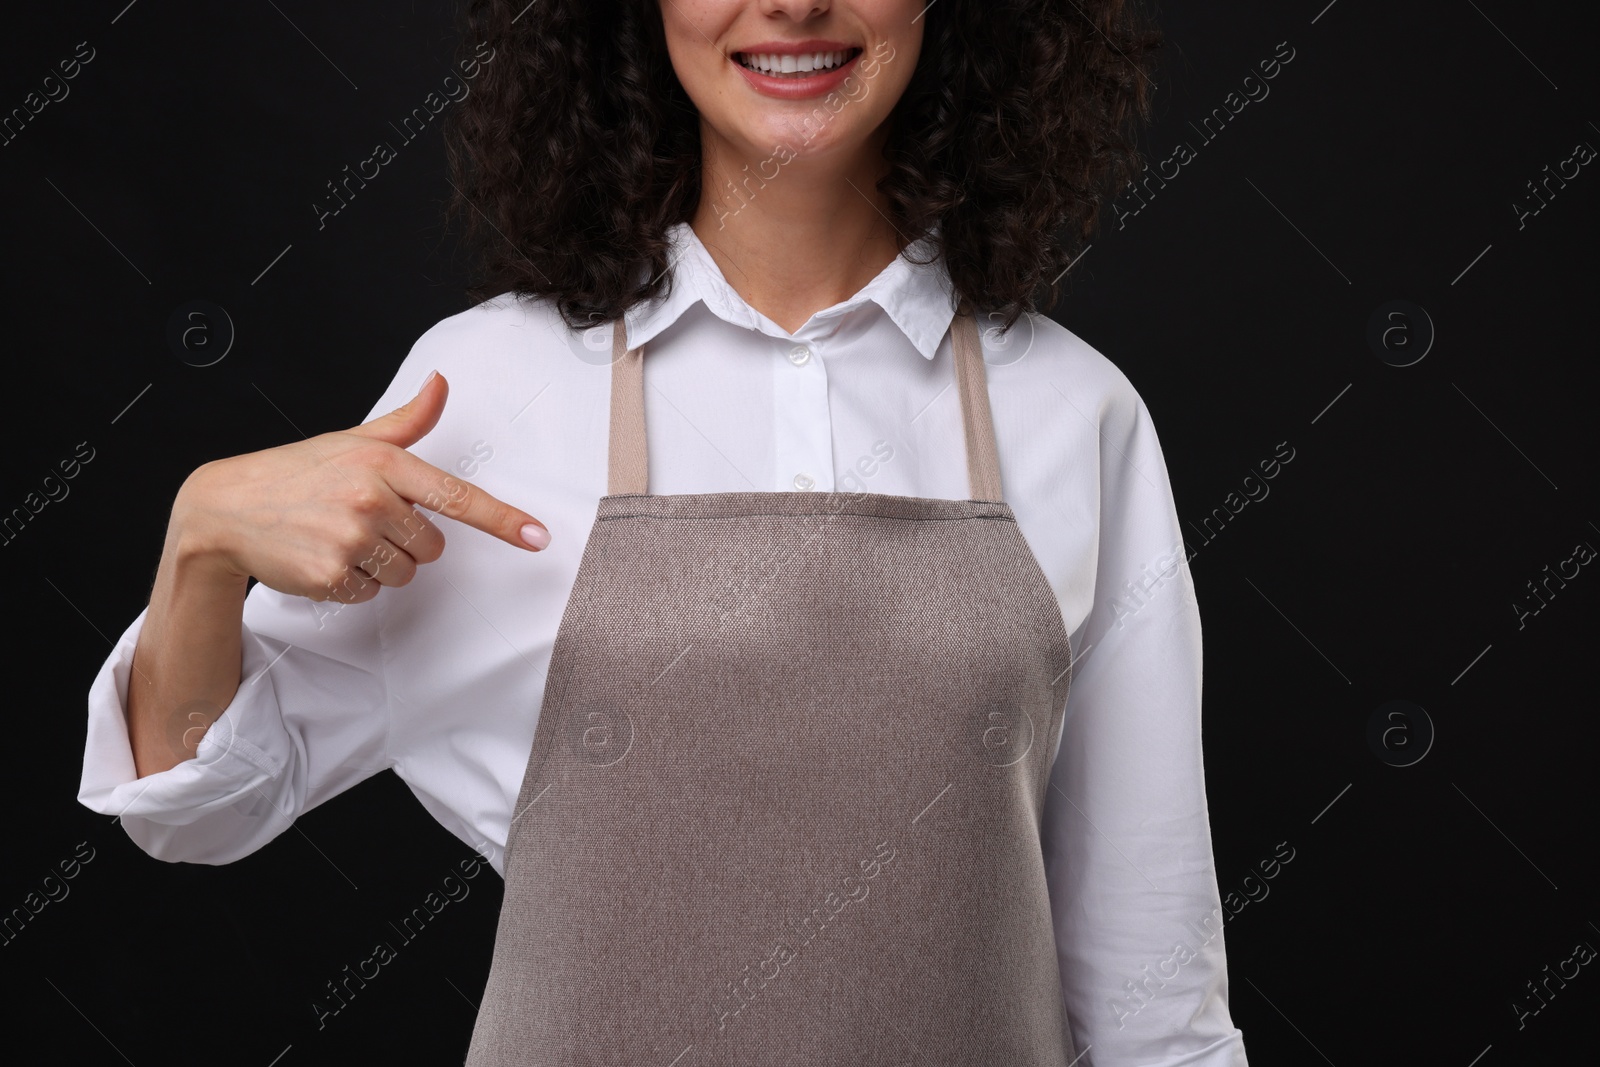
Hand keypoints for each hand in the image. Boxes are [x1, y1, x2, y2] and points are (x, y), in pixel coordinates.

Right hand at [171, 370, 548, 604]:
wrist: (225, 509)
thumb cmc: (297, 473)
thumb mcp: (353, 440)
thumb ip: (408, 420)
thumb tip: (441, 383)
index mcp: (384, 463)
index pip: (458, 496)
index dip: (504, 520)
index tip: (539, 537)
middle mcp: (371, 500)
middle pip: (434, 546)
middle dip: (407, 540)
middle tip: (362, 520)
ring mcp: (350, 540)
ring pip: (407, 573)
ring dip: (382, 564)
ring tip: (340, 537)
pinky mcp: (330, 576)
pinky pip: (372, 594)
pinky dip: (354, 584)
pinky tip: (324, 558)